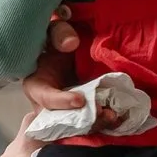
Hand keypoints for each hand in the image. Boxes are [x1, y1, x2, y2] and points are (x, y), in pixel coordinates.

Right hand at [21, 11, 119, 129]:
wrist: (73, 51)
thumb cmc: (59, 41)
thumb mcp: (54, 31)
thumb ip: (59, 33)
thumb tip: (71, 43)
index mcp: (37, 85)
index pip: (45, 97)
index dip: (61, 101)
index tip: (80, 100)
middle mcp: (49, 106)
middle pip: (63, 121)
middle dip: (83, 120)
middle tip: (103, 113)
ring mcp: (66, 113)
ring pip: (79, 125)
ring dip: (96, 123)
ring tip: (113, 116)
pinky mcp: (82, 114)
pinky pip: (92, 123)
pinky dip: (104, 122)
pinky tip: (118, 117)